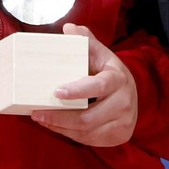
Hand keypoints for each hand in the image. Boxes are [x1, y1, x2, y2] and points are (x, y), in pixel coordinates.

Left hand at [31, 24, 138, 146]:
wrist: (131, 94)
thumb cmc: (109, 73)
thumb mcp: (100, 55)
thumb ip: (86, 41)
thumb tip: (69, 28)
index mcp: (118, 78)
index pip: (99, 86)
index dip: (78, 91)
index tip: (56, 91)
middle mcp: (124, 101)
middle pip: (88, 117)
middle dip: (59, 117)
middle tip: (36, 112)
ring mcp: (124, 120)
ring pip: (86, 131)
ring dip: (60, 127)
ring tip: (41, 119)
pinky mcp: (119, 135)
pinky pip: (88, 139)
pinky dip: (69, 134)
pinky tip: (56, 126)